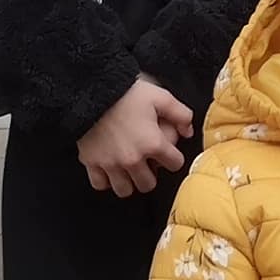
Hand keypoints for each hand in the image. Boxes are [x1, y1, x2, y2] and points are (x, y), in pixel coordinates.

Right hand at [79, 77, 198, 196]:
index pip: (175, 164)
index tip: (167, 152)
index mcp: (152, 143)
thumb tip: (188, 131)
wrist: (92, 90)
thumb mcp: (160, 96)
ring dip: (129, 181)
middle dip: (150, 175)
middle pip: (148, 184)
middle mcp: (133, 158)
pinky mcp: (91, 162)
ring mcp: (111, 163)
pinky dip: (105, 180)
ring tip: (129, 169)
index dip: (174, 157)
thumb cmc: (126, 93)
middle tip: (147, 163)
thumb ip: (180, 114)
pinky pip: (100, 184)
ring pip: (125, 190)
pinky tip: (110, 169)